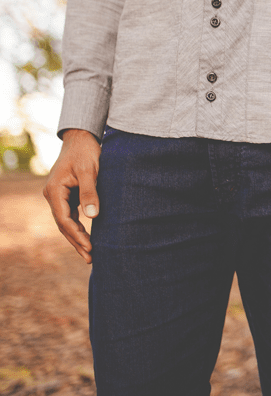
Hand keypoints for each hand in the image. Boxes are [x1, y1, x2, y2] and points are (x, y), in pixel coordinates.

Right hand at [42, 129, 100, 262]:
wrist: (81, 137)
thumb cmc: (86, 151)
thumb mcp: (91, 170)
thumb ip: (91, 192)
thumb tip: (92, 216)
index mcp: (54, 190)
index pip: (65, 220)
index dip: (77, 235)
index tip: (91, 247)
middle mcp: (52, 195)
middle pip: (63, 225)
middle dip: (76, 242)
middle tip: (90, 258)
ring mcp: (57, 195)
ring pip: (65, 222)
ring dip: (76, 237)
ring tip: (89, 253)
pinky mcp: (65, 194)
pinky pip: (70, 215)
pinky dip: (77, 227)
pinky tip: (87, 237)